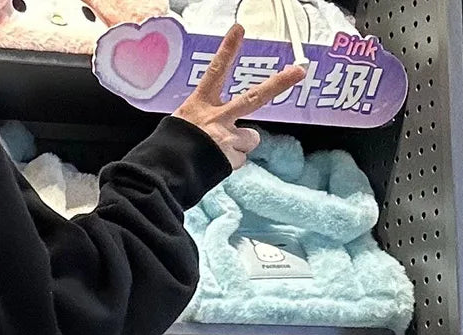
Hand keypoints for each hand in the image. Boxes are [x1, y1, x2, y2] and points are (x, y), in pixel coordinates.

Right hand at [173, 24, 306, 169]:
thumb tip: (214, 132)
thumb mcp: (179, 127)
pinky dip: (229, 164)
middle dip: (278, 83)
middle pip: (254, 97)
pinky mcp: (231, 159)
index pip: (214, 72)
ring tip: (221, 152)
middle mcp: (217, 118)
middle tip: (298, 71)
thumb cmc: (167, 151)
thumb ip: (201, 123)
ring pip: (250, 139)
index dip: (227, 50)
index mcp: (199, 106)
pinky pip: (239, 161)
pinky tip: (214, 166)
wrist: (164, 174)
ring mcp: (226, 138)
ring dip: (240, 145)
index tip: (239, 30)